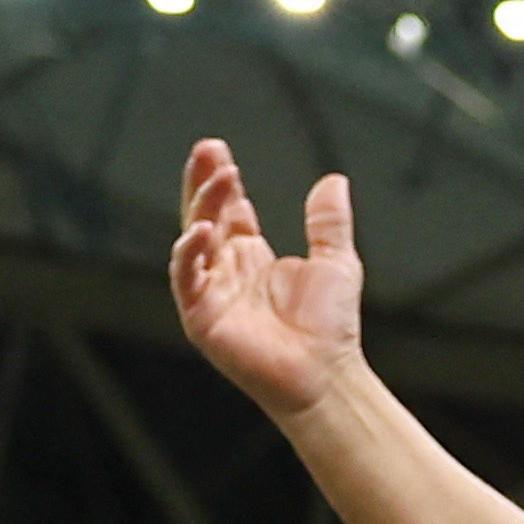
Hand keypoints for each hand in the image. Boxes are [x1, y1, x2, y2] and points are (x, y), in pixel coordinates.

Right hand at [170, 144, 369, 421]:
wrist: (327, 374)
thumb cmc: (331, 327)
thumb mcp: (336, 261)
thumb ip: (329, 222)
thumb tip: (333, 181)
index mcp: (253, 258)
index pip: (230, 211)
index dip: (223, 182)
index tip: (219, 151)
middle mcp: (228, 272)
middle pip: (206, 216)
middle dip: (204, 183)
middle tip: (207, 150)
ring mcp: (211, 293)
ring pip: (194, 239)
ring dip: (202, 206)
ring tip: (219, 176)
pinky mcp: (202, 317)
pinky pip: (187, 279)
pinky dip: (188, 253)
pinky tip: (201, 228)